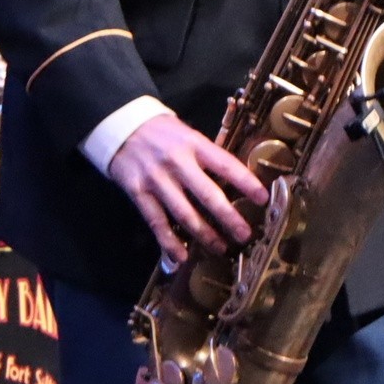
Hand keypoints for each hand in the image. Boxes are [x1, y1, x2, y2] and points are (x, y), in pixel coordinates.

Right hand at [106, 112, 268, 265]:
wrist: (121, 127)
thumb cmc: (163, 132)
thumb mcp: (188, 134)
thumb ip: (207, 155)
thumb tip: (235, 179)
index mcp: (195, 144)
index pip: (226, 164)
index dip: (246, 182)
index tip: (262, 198)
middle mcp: (177, 162)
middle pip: (208, 194)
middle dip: (228, 217)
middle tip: (245, 234)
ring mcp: (157, 180)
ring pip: (185, 213)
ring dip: (204, 234)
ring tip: (220, 248)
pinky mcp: (139, 193)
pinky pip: (157, 222)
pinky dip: (169, 242)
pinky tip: (181, 256)